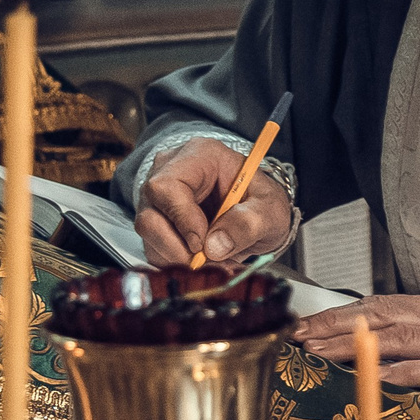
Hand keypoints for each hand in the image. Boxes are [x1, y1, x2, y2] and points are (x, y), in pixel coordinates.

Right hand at [134, 137, 291, 267]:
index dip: (182, 219)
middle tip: (210, 261)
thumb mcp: (270, 210)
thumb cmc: (261, 202)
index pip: (167, 186)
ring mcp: (158, 199)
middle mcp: (169, 173)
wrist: (256, 213)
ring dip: (179, 258)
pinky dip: (177, 263)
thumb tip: (214, 247)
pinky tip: (204, 261)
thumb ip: (249, 223)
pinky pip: (152, 249)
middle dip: (178, 248)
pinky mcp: (155, 223)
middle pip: (150, 215)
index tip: (202, 244)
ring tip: (215, 261)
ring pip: (149, 236)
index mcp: (200, 156)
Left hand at [295, 293, 419, 413]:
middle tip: (297, 337)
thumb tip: (389, 346)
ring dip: (350, 346)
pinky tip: (368, 380)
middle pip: (375, 316)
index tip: (309, 325)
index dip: (341, 314)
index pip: (379, 305)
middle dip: (331, 326)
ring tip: (317, 355)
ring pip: (390, 338)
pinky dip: (393, 372)